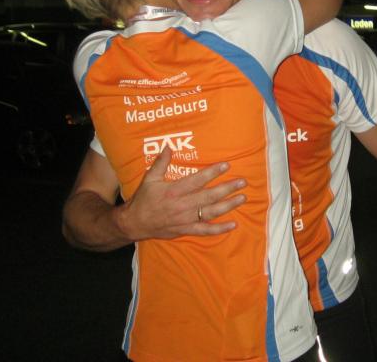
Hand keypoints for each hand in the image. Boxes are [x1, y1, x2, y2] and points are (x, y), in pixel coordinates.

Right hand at [118, 147, 246, 239]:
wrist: (134, 223)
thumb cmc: (144, 199)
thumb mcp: (150, 179)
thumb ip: (161, 163)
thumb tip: (168, 146)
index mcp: (174, 191)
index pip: (197, 180)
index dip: (213, 172)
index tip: (226, 165)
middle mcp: (182, 205)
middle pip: (209, 196)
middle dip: (227, 188)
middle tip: (242, 182)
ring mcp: (185, 219)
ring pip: (211, 212)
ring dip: (228, 206)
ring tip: (242, 198)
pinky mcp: (186, 230)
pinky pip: (205, 231)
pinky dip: (220, 229)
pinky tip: (233, 224)